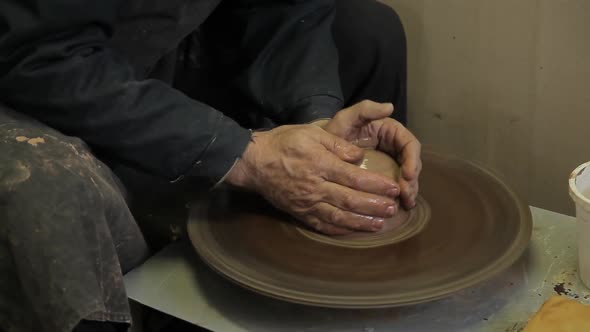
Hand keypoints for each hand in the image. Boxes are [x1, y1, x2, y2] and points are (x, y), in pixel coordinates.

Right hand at [224, 124, 400, 234]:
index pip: (355, 178)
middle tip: (393, 208)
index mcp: (320, 164)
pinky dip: (340, 230)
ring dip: (361, 222)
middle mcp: (316, 187)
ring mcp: (307, 203)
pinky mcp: (300, 213)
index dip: (377, 185)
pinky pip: (322, 225)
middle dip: (375, 206)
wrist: (253, 162)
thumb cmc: (283, 143)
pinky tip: (354, 231)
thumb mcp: (311, 133)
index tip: (393, 187)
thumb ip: (337, 144)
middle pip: (351, 200)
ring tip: (380, 224)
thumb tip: (359, 157)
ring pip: (339, 217)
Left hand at [321, 100, 421, 208]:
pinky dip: (401, 196)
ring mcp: (389, 162)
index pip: (410, 144)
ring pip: (408, 176)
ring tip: (405, 203)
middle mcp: (394, 146)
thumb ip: (365, 110)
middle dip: (412, 179)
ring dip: (409, 190)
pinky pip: (396, 185)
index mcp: (390, 132)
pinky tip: (401, 206)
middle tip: (406, 194)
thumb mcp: (346, 118)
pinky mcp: (383, 175)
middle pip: (412, 163)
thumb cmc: (333, 132)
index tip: (407, 175)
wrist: (319, 151)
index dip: (412, 160)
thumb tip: (390, 106)